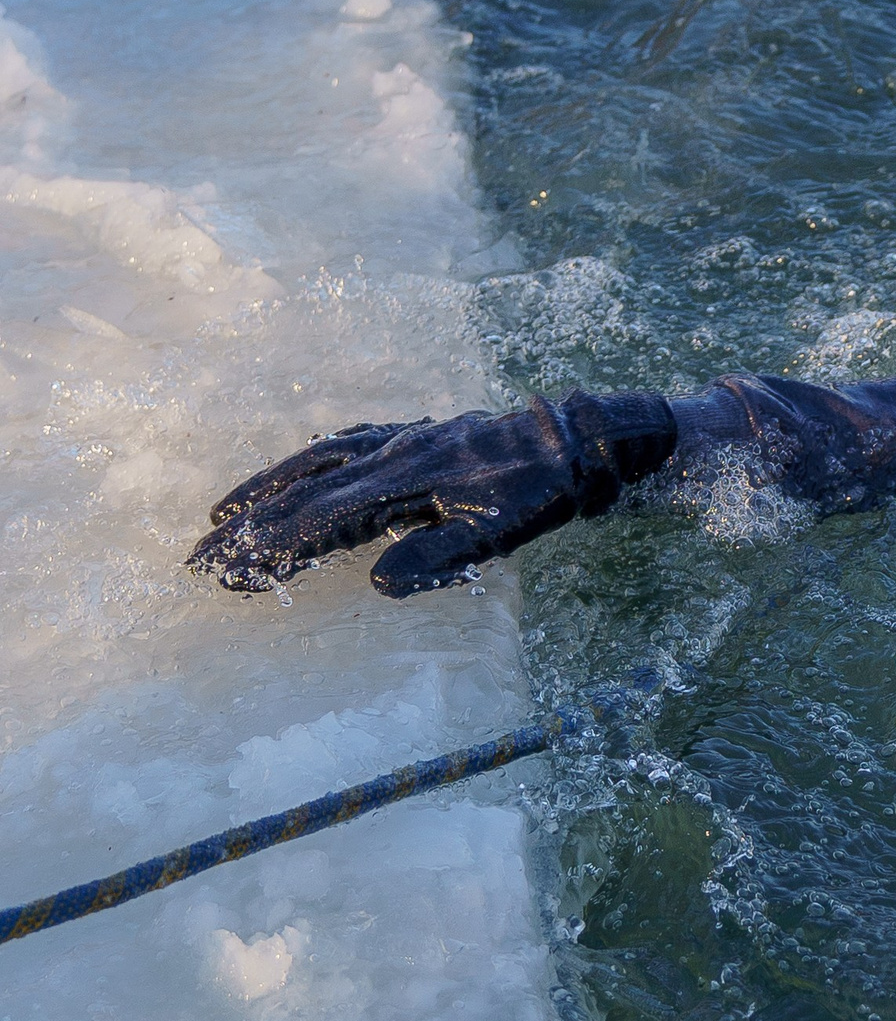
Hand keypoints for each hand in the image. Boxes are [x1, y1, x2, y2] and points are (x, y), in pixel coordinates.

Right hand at [187, 392, 675, 597]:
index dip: (274, 541)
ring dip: (266, 488)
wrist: (570, 440)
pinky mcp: (409, 436)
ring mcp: (397, 439)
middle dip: (250, 522)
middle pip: (303, 487)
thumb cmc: (537, 492)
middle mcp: (390, 451)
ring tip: (222, 516)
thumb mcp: (497, 534)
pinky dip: (307, 464)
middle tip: (201, 554)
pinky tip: (291, 477)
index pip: (322, 513)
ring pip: (314, 462)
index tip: (232, 566)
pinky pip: (342, 447)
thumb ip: (438, 558)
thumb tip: (377, 583)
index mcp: (405, 477)